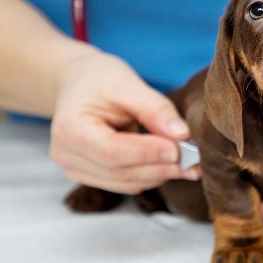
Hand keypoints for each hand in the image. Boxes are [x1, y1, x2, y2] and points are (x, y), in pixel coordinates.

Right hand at [49, 51, 200, 193]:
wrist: (78, 83)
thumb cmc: (99, 79)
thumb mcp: (128, 84)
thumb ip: (155, 110)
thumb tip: (182, 135)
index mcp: (70, 129)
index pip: (112, 152)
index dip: (147, 154)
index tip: (179, 150)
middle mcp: (66, 155)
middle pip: (120, 172)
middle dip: (161, 167)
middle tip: (195, 160)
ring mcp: (75, 169)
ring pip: (126, 182)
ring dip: (160, 174)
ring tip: (190, 163)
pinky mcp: (90, 175)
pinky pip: (125, 182)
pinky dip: (150, 174)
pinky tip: (171, 164)